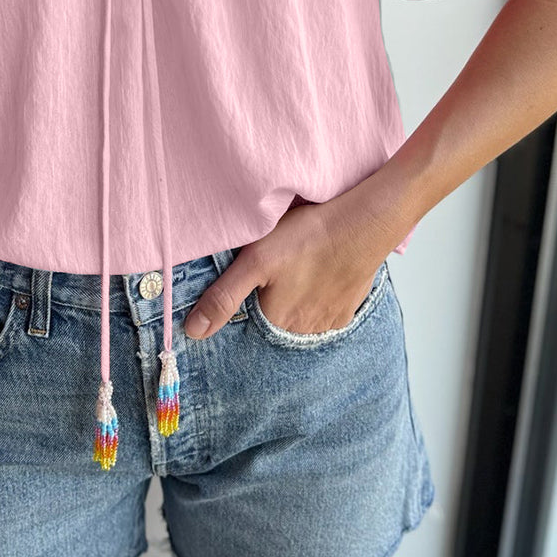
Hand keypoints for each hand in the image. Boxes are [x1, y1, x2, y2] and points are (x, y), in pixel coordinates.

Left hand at [183, 183, 402, 339]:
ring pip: (301, 318)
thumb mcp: (255, 260)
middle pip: (276, 322)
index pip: (249, 324)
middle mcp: (303, 331)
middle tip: (276, 272)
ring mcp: (329, 322)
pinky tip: (317, 275)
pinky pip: (325, 311)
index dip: (246, 304)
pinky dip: (318, 297)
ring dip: (295, 302)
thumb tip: (193, 332)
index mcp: (276, 322)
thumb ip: (223, 297)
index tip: (253, 282)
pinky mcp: (348, 309)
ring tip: (295, 272)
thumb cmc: (307, 236)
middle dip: (270, 303)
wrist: (364, 224)